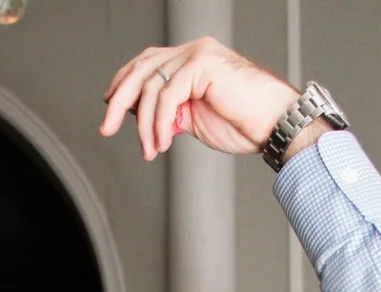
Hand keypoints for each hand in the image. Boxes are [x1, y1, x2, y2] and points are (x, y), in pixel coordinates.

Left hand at [101, 38, 296, 162]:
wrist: (273, 124)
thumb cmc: (243, 122)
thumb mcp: (194, 119)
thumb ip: (171, 113)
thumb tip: (145, 119)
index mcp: (190, 61)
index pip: (146, 65)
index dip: (124, 85)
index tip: (109, 108)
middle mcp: (192, 52)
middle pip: (141, 69)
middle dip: (119, 101)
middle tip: (107, 127)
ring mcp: (197, 54)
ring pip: (152, 85)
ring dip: (145, 124)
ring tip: (151, 149)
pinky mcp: (203, 64)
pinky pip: (168, 94)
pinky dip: (159, 121)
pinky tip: (163, 141)